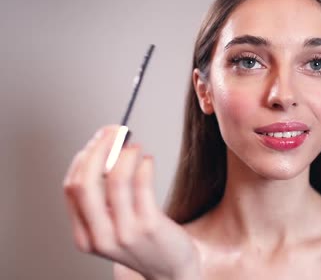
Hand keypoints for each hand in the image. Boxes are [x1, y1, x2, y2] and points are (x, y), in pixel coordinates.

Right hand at [62, 125, 200, 279]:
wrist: (172, 272)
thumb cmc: (146, 244)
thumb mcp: (113, 227)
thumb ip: (103, 200)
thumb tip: (103, 151)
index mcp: (85, 236)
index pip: (72, 187)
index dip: (84, 157)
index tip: (98, 139)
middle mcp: (100, 237)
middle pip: (85, 182)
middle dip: (98, 149)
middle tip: (114, 132)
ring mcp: (124, 233)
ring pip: (114, 180)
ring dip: (124, 154)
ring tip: (135, 146)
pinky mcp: (149, 226)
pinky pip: (142, 186)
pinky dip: (143, 165)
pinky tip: (148, 161)